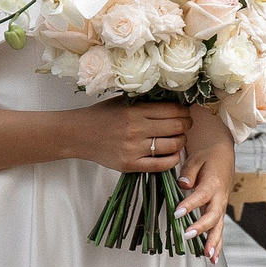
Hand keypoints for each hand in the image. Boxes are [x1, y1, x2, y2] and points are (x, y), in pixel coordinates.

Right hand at [74, 101, 192, 174]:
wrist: (79, 134)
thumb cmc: (102, 116)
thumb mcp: (124, 102)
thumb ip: (146, 102)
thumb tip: (173, 102)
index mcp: (135, 111)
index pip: (172, 110)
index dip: (184, 111)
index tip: (185, 112)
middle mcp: (136, 130)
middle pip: (176, 127)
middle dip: (186, 124)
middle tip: (186, 124)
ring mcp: (134, 149)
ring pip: (172, 145)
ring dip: (182, 141)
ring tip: (179, 138)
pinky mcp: (130, 164)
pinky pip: (160, 165)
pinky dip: (173, 160)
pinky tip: (174, 154)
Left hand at [175, 106, 234, 261]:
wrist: (222, 154)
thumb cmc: (207, 156)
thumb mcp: (195, 159)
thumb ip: (188, 173)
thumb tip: (183, 184)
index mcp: (213, 182)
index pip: (201, 195)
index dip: (190, 204)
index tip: (177, 212)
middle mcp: (220, 196)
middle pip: (213, 215)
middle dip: (201, 227)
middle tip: (188, 235)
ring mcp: (221, 206)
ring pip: (219, 226)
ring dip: (213, 242)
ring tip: (207, 256)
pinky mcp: (219, 211)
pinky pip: (219, 230)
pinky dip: (217, 244)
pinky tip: (212, 258)